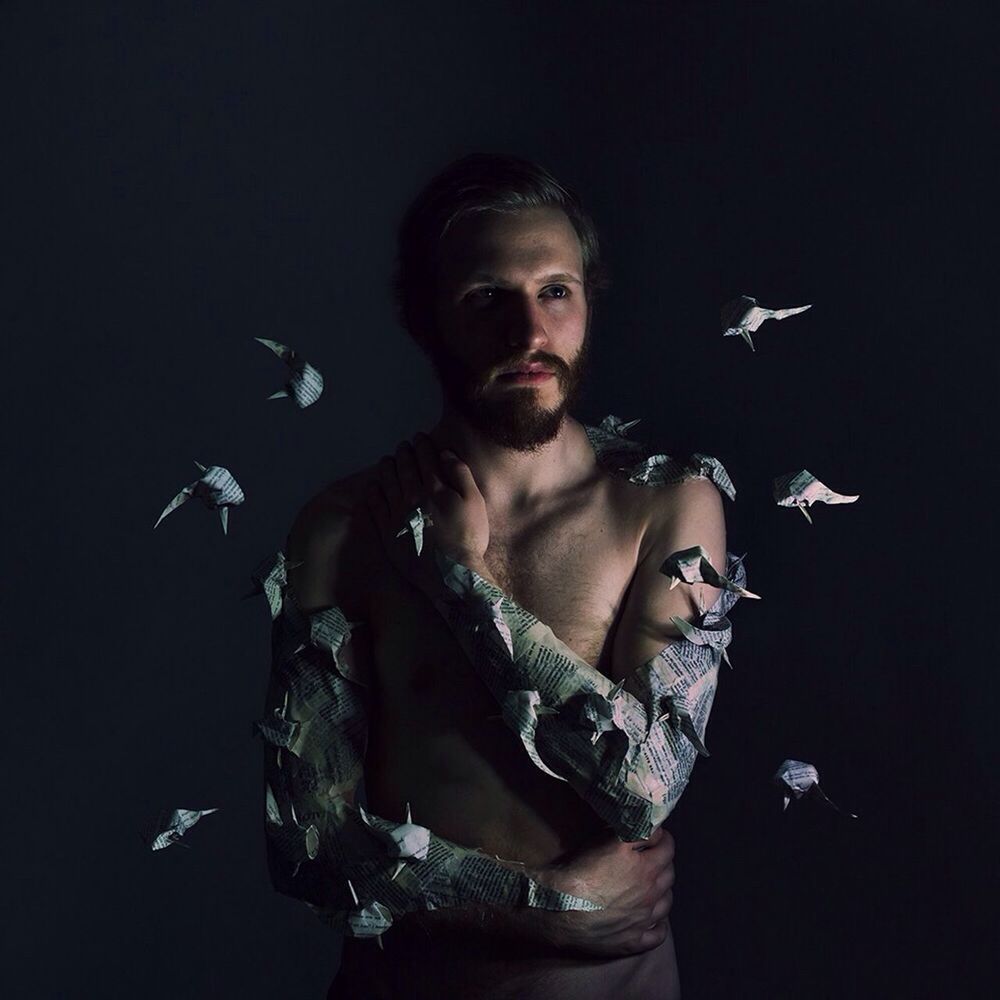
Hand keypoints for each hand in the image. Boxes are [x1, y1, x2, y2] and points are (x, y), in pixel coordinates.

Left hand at [365, 433, 489, 585]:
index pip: (425, 459)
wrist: (451, 571)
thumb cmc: (468, 536)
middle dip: (403, 454)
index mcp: (434, 487)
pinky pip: (375, 507)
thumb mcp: (475, 502)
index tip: (419, 437)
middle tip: (402, 446)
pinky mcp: (387, 531)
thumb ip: (460, 474)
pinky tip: (373, 487)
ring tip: (386, 461)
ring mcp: (396, 513)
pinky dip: (373, 493)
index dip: (422, 445)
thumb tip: (445, 453)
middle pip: (404, 468)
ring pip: (387, 483)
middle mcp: (411, 496)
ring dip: (386, 468)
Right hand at [533, 825, 675, 957]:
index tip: (656, 835)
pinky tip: (652, 918)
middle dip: (664, 861)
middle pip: (669, 873)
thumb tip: (643, 825)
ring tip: (652, 885)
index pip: (667, 846)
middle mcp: (649, 891)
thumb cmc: (578, 869)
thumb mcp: (604, 839)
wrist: (558, 907)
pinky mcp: (633, 941)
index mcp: (644, 866)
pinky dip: (659, 924)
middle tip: (652, 857)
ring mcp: (643, 918)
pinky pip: (658, 934)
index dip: (662, 838)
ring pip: (667, 902)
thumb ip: (629, 831)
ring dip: (663, 890)